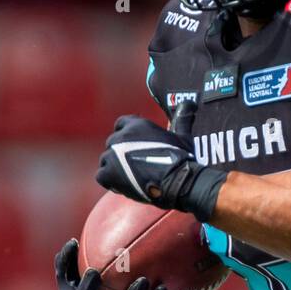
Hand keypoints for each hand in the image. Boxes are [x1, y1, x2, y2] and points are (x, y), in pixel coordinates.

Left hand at [95, 115, 226, 223]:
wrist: (175, 180)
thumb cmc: (181, 158)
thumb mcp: (183, 135)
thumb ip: (181, 118)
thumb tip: (189, 103)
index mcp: (135, 125)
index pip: (121, 124)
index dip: (126, 136)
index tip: (134, 148)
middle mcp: (120, 137)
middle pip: (113, 144)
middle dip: (120, 155)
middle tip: (134, 167)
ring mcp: (112, 155)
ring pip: (106, 161)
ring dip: (115, 169)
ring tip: (130, 179)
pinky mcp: (108, 173)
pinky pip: (101, 176)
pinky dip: (110, 181)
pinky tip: (123, 186)